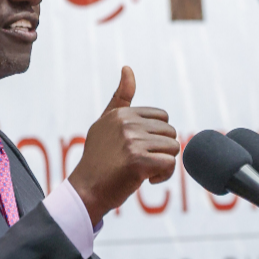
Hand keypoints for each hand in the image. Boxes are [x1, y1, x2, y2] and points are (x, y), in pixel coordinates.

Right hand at [68, 67, 179, 225]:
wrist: (86, 191)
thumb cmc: (98, 160)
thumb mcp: (105, 124)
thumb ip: (120, 98)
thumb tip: (128, 68)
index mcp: (121, 114)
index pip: (162, 117)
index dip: (156, 135)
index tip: (139, 148)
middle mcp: (126, 124)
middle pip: (170, 132)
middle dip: (161, 150)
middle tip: (141, 162)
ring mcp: (132, 142)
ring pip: (173, 148)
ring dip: (163, 163)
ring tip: (143, 171)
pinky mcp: (138, 162)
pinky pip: (170, 163)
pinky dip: (163, 175)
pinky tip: (146, 180)